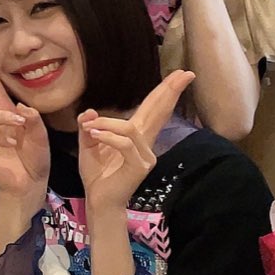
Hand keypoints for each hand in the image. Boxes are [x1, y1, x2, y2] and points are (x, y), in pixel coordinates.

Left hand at [77, 70, 195, 210]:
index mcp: (137, 136)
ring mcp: (146, 155)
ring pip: (131, 127)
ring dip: (107, 123)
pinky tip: (94, 135)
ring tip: (90, 128)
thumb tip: (89, 111)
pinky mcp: (140, 166)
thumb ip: (90, 126)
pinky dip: (108, 136)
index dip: (165, 91)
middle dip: (170, 91)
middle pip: (159, 111)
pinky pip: (125, 143)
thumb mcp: (89, 144)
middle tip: (185, 73)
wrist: (99, 201)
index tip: (180, 74)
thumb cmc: (97, 174)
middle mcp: (146, 143)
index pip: (153, 109)